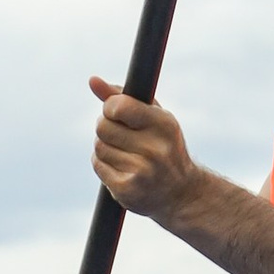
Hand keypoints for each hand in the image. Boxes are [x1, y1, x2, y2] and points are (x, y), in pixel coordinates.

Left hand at [89, 78, 199, 223]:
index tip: (116, 112)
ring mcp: (142, 172)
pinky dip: (103, 165)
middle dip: (106, 128)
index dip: (110, 108)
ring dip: (105, 148)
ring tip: (124, 153)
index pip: (118, 107)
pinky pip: (98, 166)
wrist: (180, 193)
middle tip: (120, 135)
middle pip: (102, 127)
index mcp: (164, 125)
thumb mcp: (152, 117)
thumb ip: (122, 97)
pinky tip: (121, 168)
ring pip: (99, 147)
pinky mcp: (127, 190)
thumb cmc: (163, 146)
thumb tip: (92, 80)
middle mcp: (155, 149)